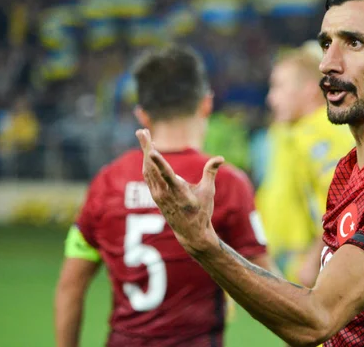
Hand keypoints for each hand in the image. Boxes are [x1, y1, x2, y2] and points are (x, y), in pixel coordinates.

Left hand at [136, 128, 224, 254]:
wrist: (191, 233)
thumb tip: (221, 158)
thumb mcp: (209, 192)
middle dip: (146, 147)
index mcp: (179, 192)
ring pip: (147, 170)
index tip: (151, 150)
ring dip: (145, 152)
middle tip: (142, 130)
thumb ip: (211, 172)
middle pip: (151, 167)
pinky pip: (147, 176)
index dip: (159, 162)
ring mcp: (157, 195)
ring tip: (143, 135)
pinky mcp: (155, 196)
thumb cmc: (202, 211)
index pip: (166, 175)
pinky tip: (147, 153)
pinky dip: (146, 162)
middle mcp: (164, 193)